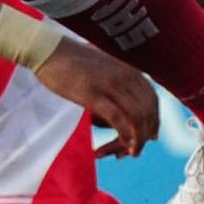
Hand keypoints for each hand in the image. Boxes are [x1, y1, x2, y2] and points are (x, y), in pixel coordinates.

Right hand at [34, 31, 162, 156]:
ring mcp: (110, 84)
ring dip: (138, 139)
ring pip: (136, 116)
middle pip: (148, 110)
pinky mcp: (93, 94)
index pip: (152, 99)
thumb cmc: (73, 61)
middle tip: (136, 149)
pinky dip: (125, 134)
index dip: (154, 121)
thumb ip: (117, 82)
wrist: (48, 50)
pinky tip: (124, 145)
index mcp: (128, 70)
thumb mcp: (104, 68)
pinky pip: (117, 118)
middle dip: (146, 134)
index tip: (151, 136)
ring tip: (132, 152)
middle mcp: (124, 76)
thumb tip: (122, 105)